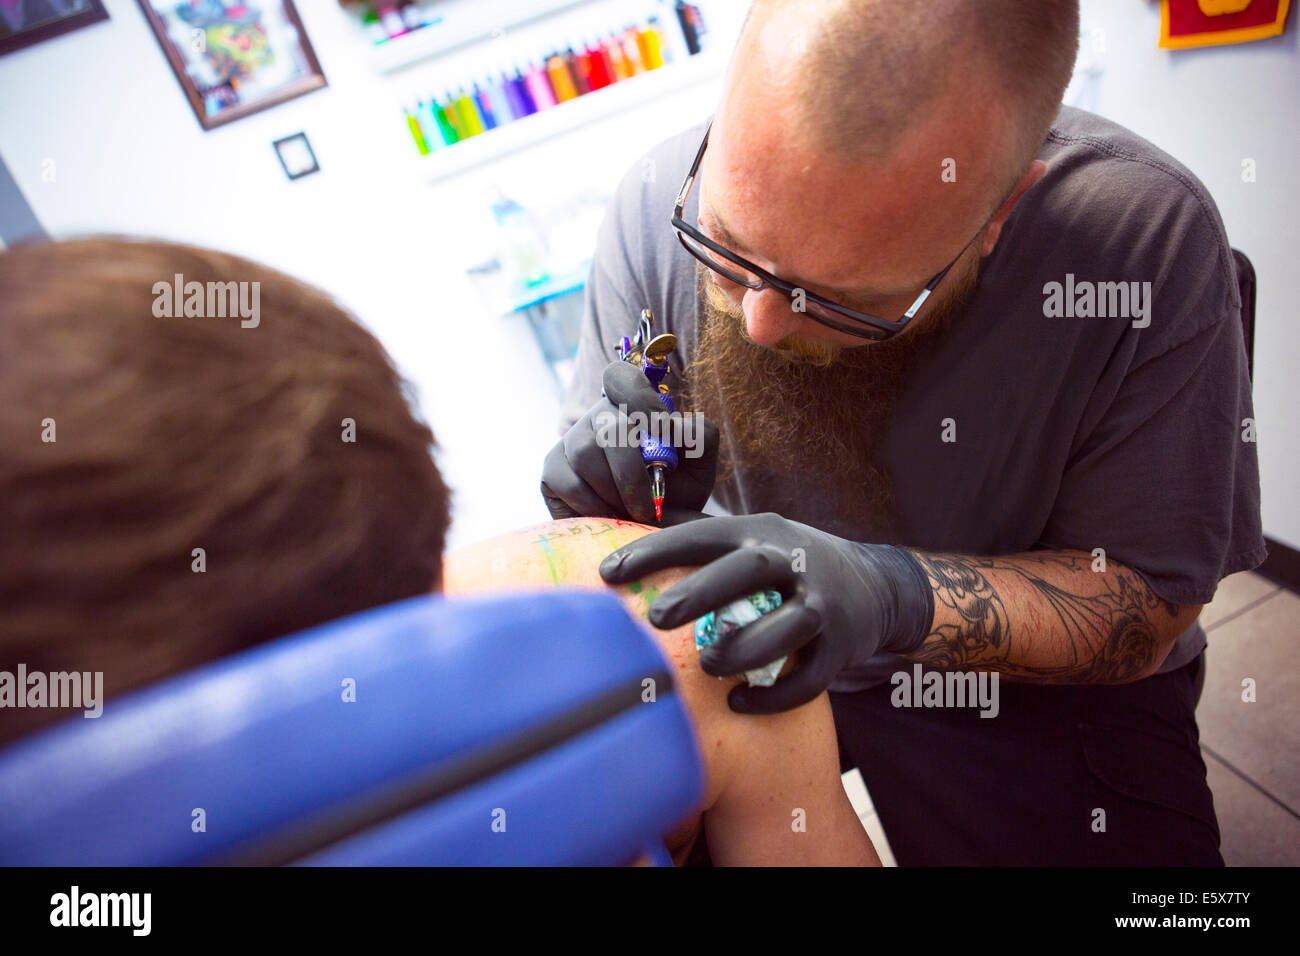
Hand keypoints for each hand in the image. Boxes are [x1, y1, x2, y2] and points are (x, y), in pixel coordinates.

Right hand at [541, 360, 718, 525]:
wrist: (649, 527)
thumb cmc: (676, 490)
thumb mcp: (700, 464)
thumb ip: (700, 437)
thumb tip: (673, 426)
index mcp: (634, 405)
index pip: (622, 377)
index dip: (638, 397)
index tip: (662, 428)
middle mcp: (600, 416)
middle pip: (610, 430)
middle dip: (632, 476)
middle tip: (648, 508)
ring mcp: (572, 440)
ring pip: (585, 455)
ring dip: (613, 493)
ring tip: (630, 515)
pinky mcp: (552, 469)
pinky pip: (566, 482)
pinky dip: (591, 506)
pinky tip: (607, 517)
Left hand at [598, 513, 934, 712]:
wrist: (874, 586)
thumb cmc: (788, 562)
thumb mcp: (753, 534)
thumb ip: (697, 533)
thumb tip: (621, 527)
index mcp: (761, 532)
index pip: (703, 535)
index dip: (655, 551)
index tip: (608, 572)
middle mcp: (794, 562)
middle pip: (748, 571)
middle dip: (701, 593)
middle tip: (655, 617)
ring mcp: (822, 606)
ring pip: (785, 629)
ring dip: (742, 650)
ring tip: (706, 666)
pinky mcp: (841, 649)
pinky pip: (808, 680)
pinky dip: (772, 696)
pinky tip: (737, 702)